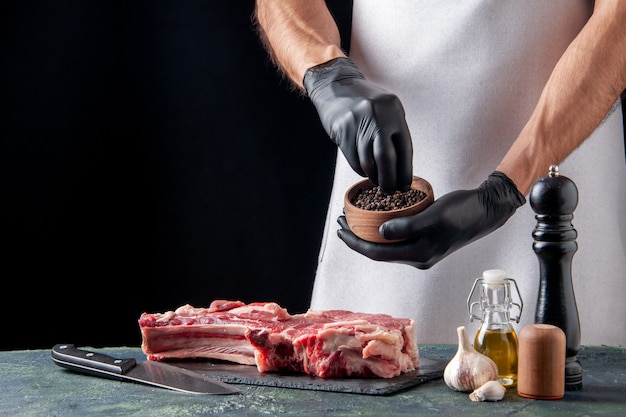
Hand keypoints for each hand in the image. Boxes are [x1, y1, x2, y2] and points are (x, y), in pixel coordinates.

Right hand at [303, 57, 412, 192]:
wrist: (336, 85)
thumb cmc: (366, 102)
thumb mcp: (386, 110)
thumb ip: (394, 133)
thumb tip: (402, 170)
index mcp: (393, 110)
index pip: (404, 148)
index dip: (405, 171)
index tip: (405, 186)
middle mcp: (377, 115)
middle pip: (385, 157)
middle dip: (389, 179)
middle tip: (390, 191)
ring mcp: (357, 122)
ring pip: (367, 162)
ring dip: (373, 176)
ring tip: (377, 180)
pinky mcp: (341, 130)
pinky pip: (353, 159)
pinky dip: (361, 169)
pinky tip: (364, 169)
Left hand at [337, 171, 526, 268]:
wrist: (486, 209)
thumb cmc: (462, 211)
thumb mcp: (433, 216)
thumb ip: (406, 226)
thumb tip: (379, 232)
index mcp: (419, 255)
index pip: (377, 253)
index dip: (356, 243)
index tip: (340, 229)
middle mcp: (418, 258)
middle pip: (379, 252)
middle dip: (358, 239)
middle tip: (341, 221)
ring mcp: (422, 251)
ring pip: (387, 246)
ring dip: (368, 235)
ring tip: (353, 219)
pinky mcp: (425, 241)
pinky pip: (397, 239)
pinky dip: (383, 230)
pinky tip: (376, 218)